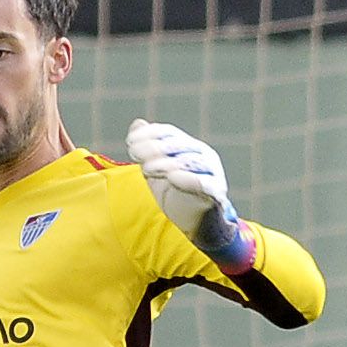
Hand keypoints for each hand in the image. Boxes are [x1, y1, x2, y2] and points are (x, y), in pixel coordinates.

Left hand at [127, 119, 254, 268]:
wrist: (197, 222)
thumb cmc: (176, 193)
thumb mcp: (157, 169)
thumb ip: (148, 149)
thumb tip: (137, 124)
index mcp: (189, 146)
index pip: (169, 132)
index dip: (150, 134)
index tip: (130, 141)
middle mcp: (202, 155)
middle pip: (179, 145)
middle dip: (155, 147)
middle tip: (135, 153)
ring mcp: (212, 172)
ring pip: (190, 161)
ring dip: (166, 163)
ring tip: (147, 168)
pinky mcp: (216, 192)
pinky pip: (205, 183)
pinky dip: (190, 179)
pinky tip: (173, 177)